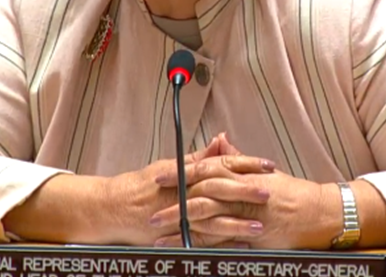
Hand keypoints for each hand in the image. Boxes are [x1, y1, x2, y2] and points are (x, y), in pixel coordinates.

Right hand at [101, 135, 275, 245]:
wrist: (115, 207)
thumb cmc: (143, 186)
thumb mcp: (171, 165)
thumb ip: (198, 157)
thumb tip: (220, 141)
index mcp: (187, 172)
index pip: (221, 163)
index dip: (246, 163)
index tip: (267, 164)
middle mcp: (185, 192)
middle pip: (221, 189)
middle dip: (246, 190)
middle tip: (269, 190)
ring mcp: (181, 214)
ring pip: (214, 218)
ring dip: (238, 222)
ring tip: (259, 225)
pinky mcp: (177, 234)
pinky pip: (203, 239)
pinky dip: (222, 241)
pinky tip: (240, 243)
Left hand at [153, 163, 337, 249]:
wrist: (319, 213)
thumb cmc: (291, 192)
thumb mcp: (263, 171)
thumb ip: (237, 158)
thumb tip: (220, 139)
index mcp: (243, 174)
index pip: (206, 169)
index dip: (181, 173)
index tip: (160, 176)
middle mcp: (243, 193)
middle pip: (201, 194)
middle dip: (174, 201)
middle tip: (151, 207)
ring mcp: (247, 215)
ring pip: (207, 218)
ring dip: (181, 224)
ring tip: (159, 230)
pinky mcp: (252, 235)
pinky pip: (222, 240)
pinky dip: (200, 242)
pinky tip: (183, 247)